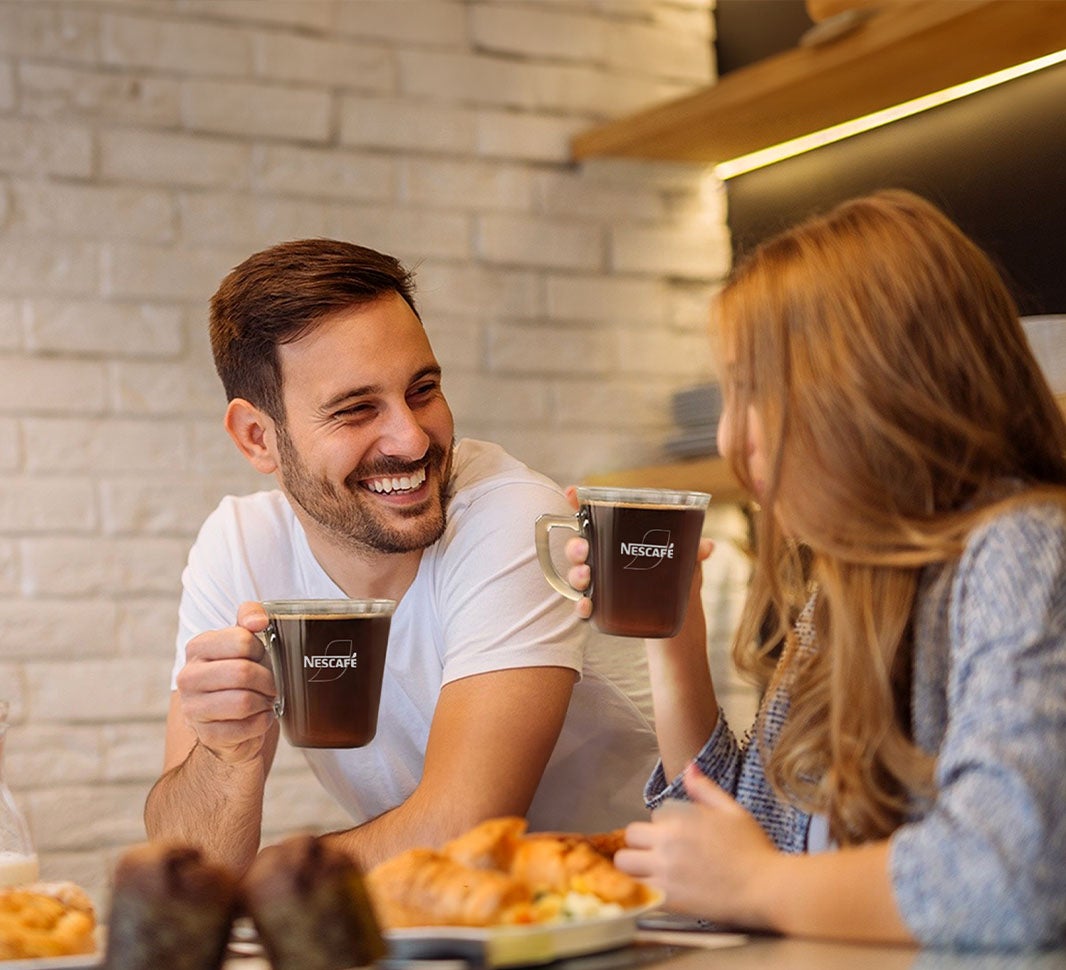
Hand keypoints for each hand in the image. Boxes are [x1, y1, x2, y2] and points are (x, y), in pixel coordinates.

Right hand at [174, 601, 277, 764]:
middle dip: (267, 679)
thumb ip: (250, 616)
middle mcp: (189, 676)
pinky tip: (260, 717)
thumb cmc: (241, 673)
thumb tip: (258, 620)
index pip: (241, 640)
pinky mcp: (206, 734)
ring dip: (265, 701)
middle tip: (271, 684)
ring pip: (244, 702)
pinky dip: (262, 722)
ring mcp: (193, 708)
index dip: (261, 650)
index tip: (262, 657)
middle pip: (243, 672)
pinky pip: (245, 728)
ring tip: (265, 699)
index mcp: (198, 647)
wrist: (231, 716)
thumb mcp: (245, 639)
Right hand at [561, 486, 714, 626]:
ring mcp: (600, 582)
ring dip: (576, 573)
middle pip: (578, 546)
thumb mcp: (684, 559)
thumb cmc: (674, 574)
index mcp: (617, 536)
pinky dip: (581, 606)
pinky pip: (584, 606)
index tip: (571, 492)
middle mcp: (603, 557)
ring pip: (577, 574)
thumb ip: (691, 549)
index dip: (577, 502)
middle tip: (584, 548)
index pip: (592, 515)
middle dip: (574, 546)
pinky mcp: (602, 607)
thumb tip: (707, 546)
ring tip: (586, 575)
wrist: (678, 614)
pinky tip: (587, 606)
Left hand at [614, 765, 779, 928]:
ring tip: (652, 873)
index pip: (653, 817)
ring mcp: (665, 872)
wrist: (766, 889)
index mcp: (681, 819)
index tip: (679, 840)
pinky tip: (654, 891)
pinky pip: (635, 890)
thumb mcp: (732, 811)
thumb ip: (705, 790)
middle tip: (658, 856)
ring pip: (624, 864)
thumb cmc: (754, 849)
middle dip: (641, 844)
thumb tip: (688, 767)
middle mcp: (667, 842)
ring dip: (634, 866)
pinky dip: (639, 889)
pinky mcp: (667, 899)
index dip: (664, 828)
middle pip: (630, 838)